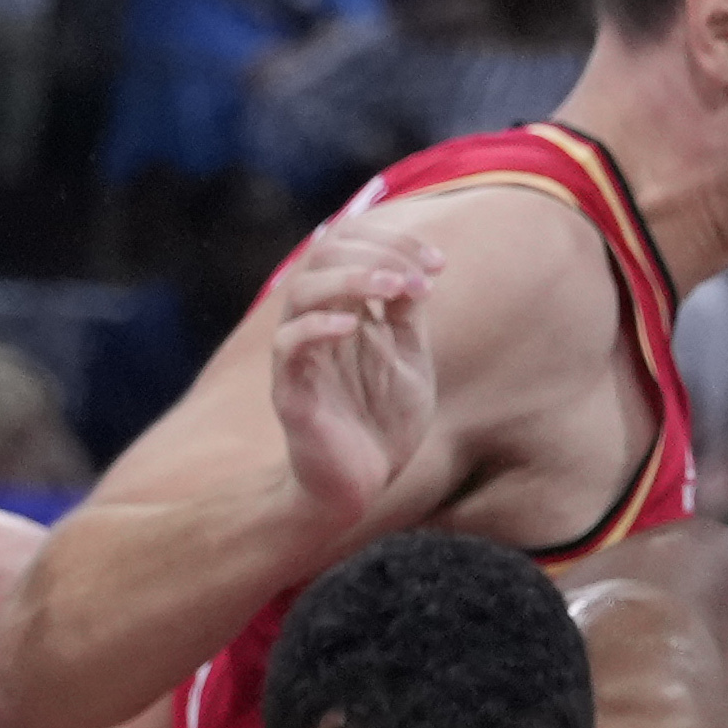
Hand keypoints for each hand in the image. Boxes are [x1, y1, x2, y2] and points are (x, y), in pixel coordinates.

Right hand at [262, 218, 440, 523]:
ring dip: (353, 279)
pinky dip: (317, 327)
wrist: (365, 486)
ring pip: (304, 291)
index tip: (439, 264)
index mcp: (343, 307)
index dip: (395, 241)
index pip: (352, 244)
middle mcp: (316, 321)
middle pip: (325, 253)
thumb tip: (415, 265)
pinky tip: (353, 327)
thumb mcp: (409, 356)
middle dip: (378, 252)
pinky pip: (288, 346)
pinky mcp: (290, 392)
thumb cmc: (383, 422)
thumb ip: (407, 312)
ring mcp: (300, 355)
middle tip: (421, 275)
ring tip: (396, 289)